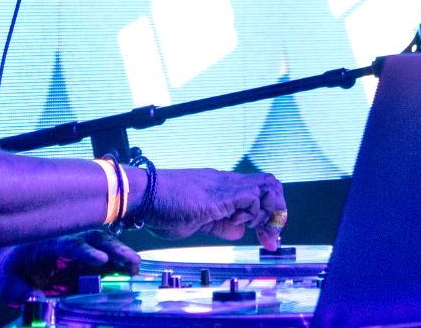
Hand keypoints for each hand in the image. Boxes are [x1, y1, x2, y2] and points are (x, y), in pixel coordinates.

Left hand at [0, 230, 139, 304]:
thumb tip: (37, 300)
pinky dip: (119, 263)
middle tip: (132, 262)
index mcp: (46, 245)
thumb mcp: (8, 284)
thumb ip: (21, 293)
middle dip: (114, 249)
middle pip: (94, 239)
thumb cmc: (12, 270)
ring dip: (121, 255)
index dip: (84, 251)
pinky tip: (131, 273)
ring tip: (136, 268)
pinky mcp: (86, 258)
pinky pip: (106, 257)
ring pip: (104, 245)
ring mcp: (79, 248)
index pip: (68, 244)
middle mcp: (67, 241)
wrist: (14, 258)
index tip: (100, 259)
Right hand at [144, 169, 286, 250]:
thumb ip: (219, 225)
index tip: (267, 237)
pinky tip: (240, 224)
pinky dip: (254, 213)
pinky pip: (252, 197)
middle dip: (277, 211)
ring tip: (260, 231)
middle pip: (270, 185)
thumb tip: (240, 229)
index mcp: (220, 187)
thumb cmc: (160, 209)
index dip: (268, 215)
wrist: (143, 195)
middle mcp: (226, 182)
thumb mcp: (197, 223)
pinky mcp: (220, 193)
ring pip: (267, 186)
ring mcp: (224, 185)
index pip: (257, 192)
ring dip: (270, 211)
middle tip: (271, 236)